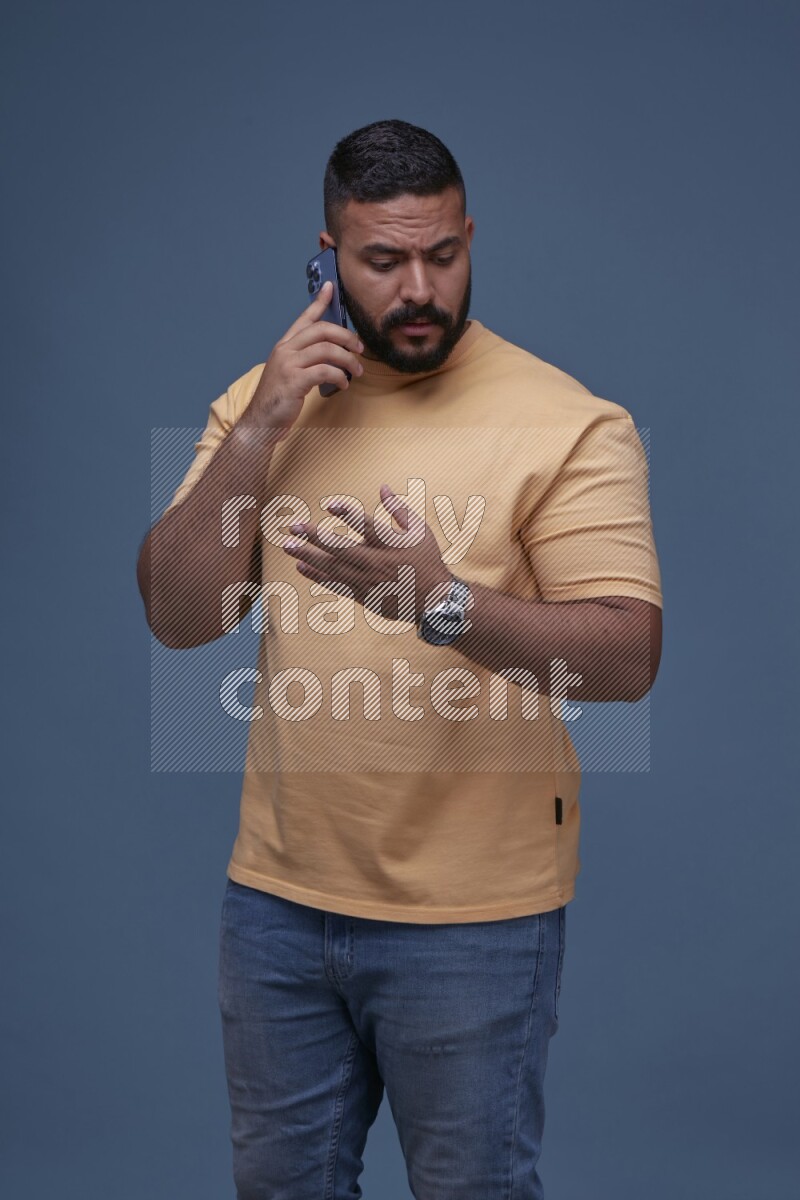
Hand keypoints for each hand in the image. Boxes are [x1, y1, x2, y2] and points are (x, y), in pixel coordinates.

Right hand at [242, 281, 363, 439]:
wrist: (260, 422)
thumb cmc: (278, 400)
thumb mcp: (289, 373)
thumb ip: (305, 360)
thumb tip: (332, 354)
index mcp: (284, 346)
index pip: (304, 318)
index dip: (318, 302)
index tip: (330, 287)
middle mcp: (285, 350)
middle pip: (322, 330)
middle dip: (346, 336)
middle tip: (359, 348)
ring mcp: (289, 365)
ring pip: (327, 350)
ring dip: (348, 360)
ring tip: (357, 371)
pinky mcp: (294, 381)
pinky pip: (326, 371)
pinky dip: (340, 377)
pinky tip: (344, 385)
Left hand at [282, 484, 452, 624]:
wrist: (435, 601)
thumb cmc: (426, 560)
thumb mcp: (420, 531)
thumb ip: (399, 509)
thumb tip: (382, 487)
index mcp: (394, 545)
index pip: (368, 526)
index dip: (349, 514)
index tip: (329, 504)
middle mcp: (379, 563)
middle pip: (343, 549)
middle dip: (316, 537)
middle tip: (293, 527)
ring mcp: (370, 582)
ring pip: (334, 569)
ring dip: (309, 556)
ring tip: (287, 545)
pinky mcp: (364, 596)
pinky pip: (336, 585)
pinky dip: (318, 576)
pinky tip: (301, 566)